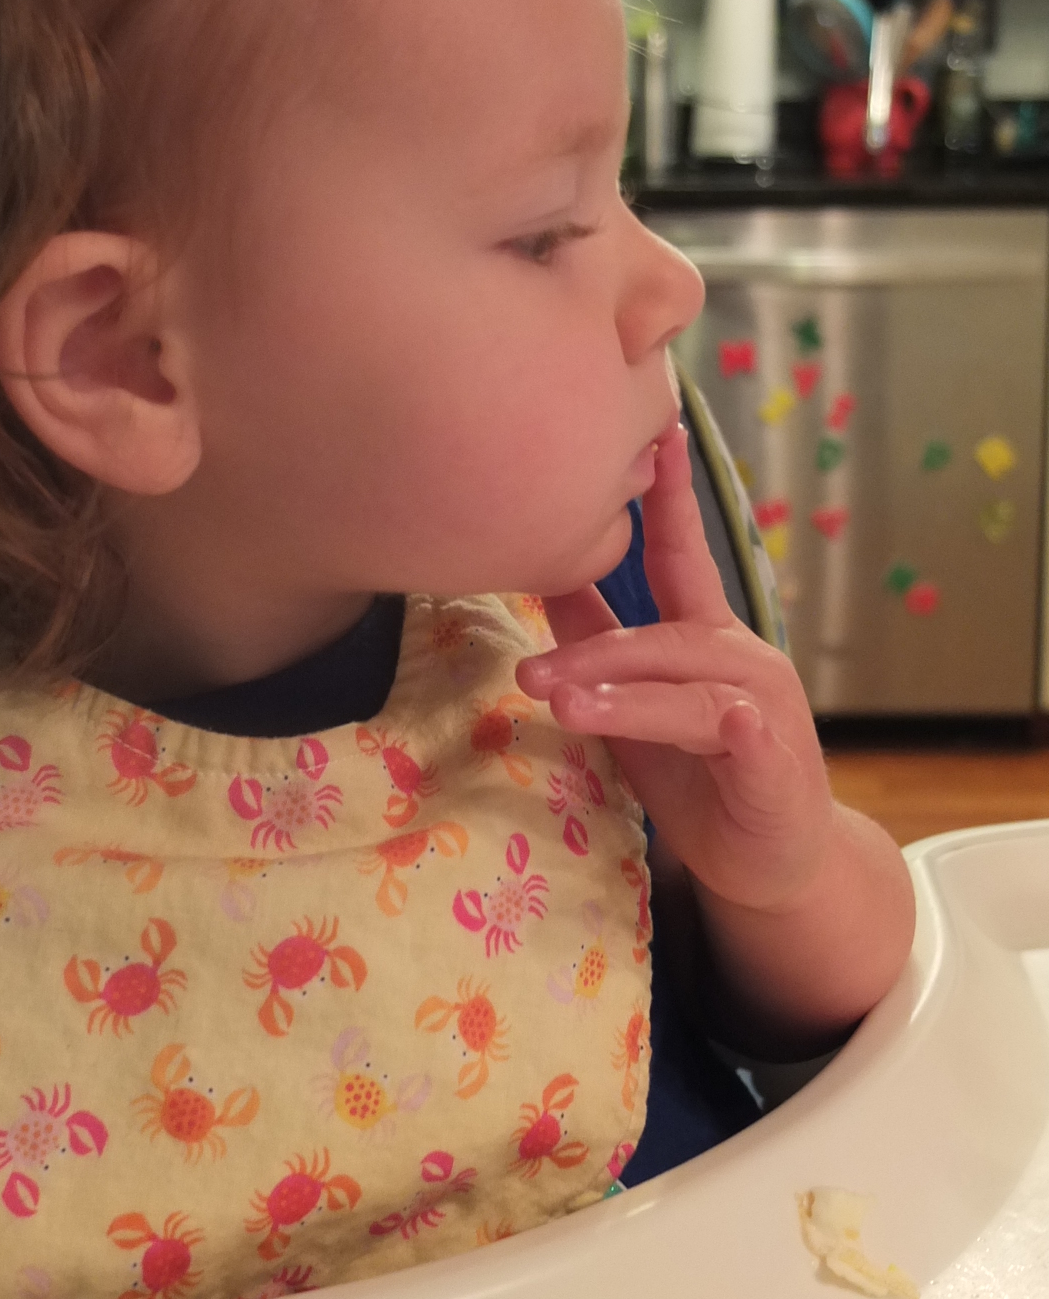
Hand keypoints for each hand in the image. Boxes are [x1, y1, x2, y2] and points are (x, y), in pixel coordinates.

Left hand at [515, 422, 833, 914]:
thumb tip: (545, 577)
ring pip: (684, 679)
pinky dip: (686, 721)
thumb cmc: (701, 779)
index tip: (657, 431)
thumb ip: (600, 646)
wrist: (769, 866)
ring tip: (558, 698)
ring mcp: (766, 706)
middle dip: (590, 648)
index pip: (685, 556)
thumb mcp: (634, 707)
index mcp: (710, 638)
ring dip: (616, 688)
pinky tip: (663, 720)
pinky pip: (722, 728)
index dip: (671, 497)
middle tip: (526, 670)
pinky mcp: (771, 756)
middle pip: (662, 632)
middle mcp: (744, 658)